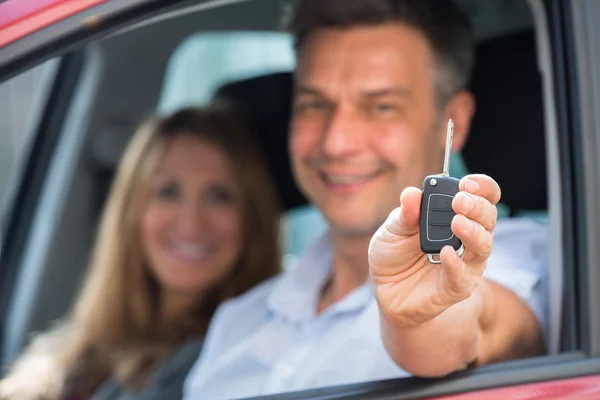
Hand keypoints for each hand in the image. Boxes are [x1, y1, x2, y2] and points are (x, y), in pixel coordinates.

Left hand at [369, 174, 500, 326]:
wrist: (384, 288)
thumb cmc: (393, 253)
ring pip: (483, 246)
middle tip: (460, 201)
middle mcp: (468, 237)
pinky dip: (456, 264)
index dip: (482, 187)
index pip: (483, 197)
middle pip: (488, 218)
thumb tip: (412, 193)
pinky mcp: (456, 287)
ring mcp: (466, 263)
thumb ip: (405, 213)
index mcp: (455, 215)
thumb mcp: (392, 229)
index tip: (467, 182)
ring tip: (457, 222)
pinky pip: (463, 277)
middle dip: (477, 207)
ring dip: (473, 232)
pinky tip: (446, 253)